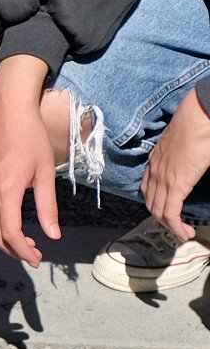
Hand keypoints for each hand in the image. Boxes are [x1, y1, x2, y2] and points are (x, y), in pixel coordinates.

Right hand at [0, 55, 59, 267]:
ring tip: (21, 242)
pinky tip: (5, 223)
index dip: (23, 251)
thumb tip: (52, 235)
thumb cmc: (30, 137)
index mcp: (6, 190)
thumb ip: (47, 207)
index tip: (37, 258)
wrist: (8, 111)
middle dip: (13, 250)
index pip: (10, 233)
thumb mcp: (44, 172)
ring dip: (0, 240)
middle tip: (33, 254)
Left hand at [142, 89, 209, 240]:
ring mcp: (163, 178)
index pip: (148, 188)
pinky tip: (185, 233)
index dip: (156, 203)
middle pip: (152, 203)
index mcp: (156, 160)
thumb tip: (192, 161)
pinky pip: (171, 212)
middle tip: (177, 227)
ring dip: (170, 226)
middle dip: (163, 219)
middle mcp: (154, 171)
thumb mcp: (185, 143)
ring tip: (183, 233)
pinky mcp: (175, 184)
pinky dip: (176, 226)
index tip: (167, 211)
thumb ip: (183, 156)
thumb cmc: (197, 124)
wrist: (199, 116)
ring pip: (159, 211)